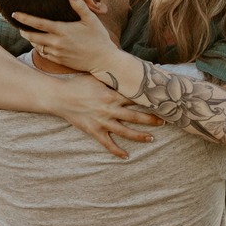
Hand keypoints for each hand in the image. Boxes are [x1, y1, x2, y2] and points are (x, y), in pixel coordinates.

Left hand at [14, 0, 120, 73]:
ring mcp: (57, 53)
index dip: (24, 19)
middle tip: (18, 25)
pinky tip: (40, 44)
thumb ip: (79, 6)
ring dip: (31, 40)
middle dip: (24, 31)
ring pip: (37, 46)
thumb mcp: (91, 19)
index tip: (14, 14)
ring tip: (28, 33)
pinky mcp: (59, 61)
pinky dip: (40, 48)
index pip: (38, 23)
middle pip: (32, 36)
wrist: (103, 60)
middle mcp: (57, 43)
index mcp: (62, 30)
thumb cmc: (98, 37)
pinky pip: (44, 54)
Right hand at [46, 73, 160, 158]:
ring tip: (151, 139)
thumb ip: (112, 78)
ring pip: (125, 131)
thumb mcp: (97, 77)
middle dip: (151, 119)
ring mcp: (102, 121)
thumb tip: (126, 69)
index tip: (163, 102)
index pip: (135, 98)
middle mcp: (109, 109)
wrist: (60, 96)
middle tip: (165, 122)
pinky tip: (126, 156)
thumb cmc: (78, 84)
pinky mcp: (94, 131)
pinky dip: (117, 151)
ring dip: (140, 136)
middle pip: (135, 116)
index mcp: (112, 94)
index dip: (149, 100)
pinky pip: (108, 144)